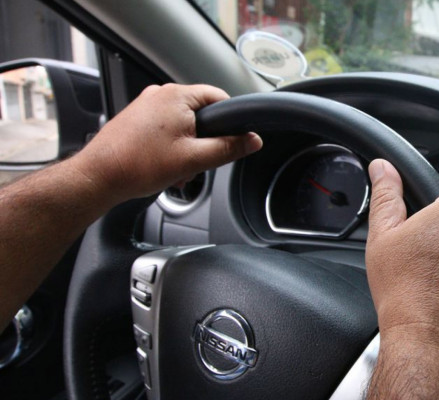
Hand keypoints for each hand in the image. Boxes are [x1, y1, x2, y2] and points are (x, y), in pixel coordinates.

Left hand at [69, 84, 261, 202]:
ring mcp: (146, 106)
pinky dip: (171, 148)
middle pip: (202, 114)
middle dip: (205, 141)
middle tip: (196, 163)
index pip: (219, 98)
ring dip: (188, 148)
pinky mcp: (137, 120)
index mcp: (176, 96)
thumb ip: (228, 148)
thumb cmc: (137, 165)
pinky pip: (166, 130)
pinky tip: (164, 167)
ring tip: (176, 169)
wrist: (98, 177)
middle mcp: (159, 95)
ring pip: (184, 125)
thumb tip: (252, 140)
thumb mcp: (194, 159)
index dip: (231, 122)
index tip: (232, 141)